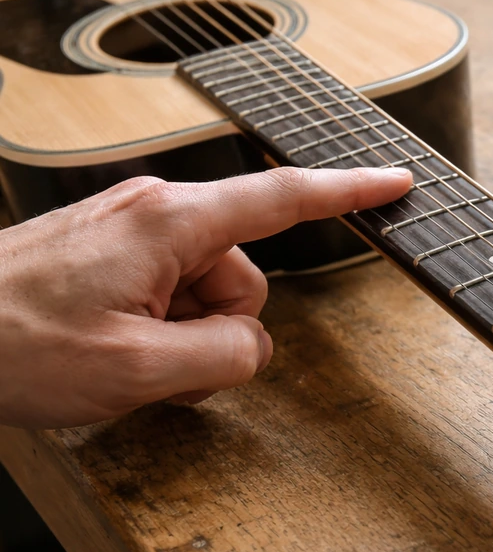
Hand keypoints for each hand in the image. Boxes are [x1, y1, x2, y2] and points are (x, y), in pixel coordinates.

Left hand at [0, 167, 410, 428]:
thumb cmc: (12, 344)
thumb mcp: (134, 371)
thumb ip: (223, 355)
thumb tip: (253, 343)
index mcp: (170, 221)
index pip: (284, 198)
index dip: (350, 191)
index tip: (395, 180)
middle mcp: (156, 211)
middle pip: (242, 275)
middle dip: (218, 329)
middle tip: (158, 362)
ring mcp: (131, 230)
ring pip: (208, 292)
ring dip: (183, 336)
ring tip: (124, 359)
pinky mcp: (114, 250)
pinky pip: (171, 292)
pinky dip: (159, 329)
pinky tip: (113, 349)